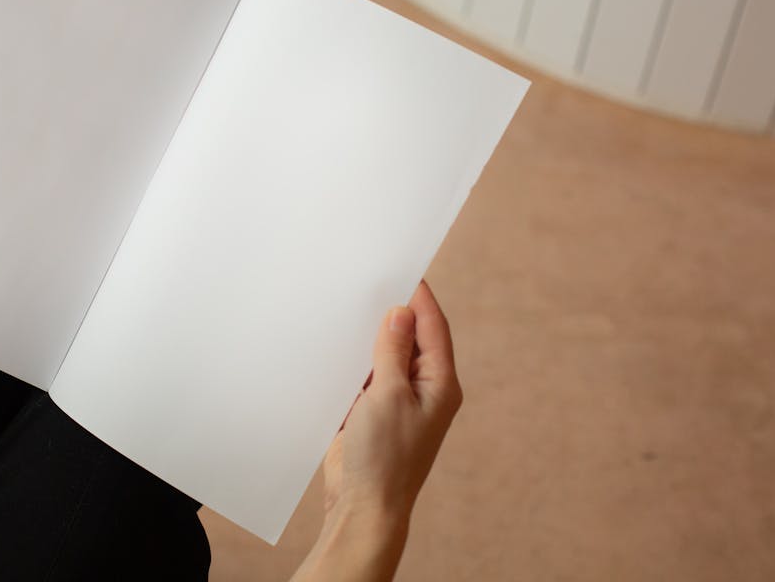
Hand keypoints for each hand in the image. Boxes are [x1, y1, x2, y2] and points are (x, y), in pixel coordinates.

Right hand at [292, 281, 461, 581]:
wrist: (363, 506)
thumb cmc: (384, 457)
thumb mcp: (388, 394)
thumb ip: (393, 351)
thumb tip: (400, 312)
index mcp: (439, 383)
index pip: (432, 326)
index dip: (418, 295)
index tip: (401, 266)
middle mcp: (422, 389)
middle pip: (409, 337)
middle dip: (390, 312)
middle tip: (368, 280)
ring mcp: (397, 401)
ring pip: (384, 355)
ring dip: (368, 337)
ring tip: (347, 306)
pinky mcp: (373, 413)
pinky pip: (365, 376)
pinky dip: (353, 361)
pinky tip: (334, 344)